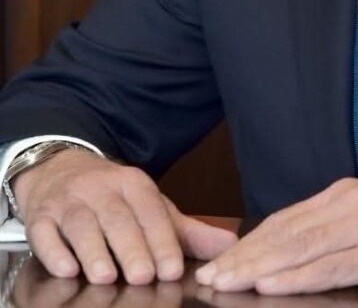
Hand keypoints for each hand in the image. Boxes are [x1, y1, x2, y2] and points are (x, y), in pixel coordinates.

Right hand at [14, 149, 236, 284]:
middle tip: (143, 276)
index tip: (172, 268)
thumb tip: (229, 247)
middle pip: (118, 218)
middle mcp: (101, 189)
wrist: (62, 170)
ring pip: (81, 224)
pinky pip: (43, 232)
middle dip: (131, 247)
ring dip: (93, 251)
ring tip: (105, 277)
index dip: (162, 239)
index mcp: (134, 183)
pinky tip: (65, 270)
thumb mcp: (152, 208)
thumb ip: (188, 232)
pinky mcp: (40, 216)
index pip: (151, 210)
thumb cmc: (114, 199)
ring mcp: (69, 202)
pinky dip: (53, 251)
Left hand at [193, 178, 357, 293]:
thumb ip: (336, 233)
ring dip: (259, 269)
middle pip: (285, 233)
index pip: (284, 220)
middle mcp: (350, 202)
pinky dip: (297, 277)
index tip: (218, 264)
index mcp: (344, 194)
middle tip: (208, 278)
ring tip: (227, 284)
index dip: (248, 244)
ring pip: (301, 248)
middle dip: (243, 258)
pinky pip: (332, 266)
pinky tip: (272, 286)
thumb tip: (291, 257)